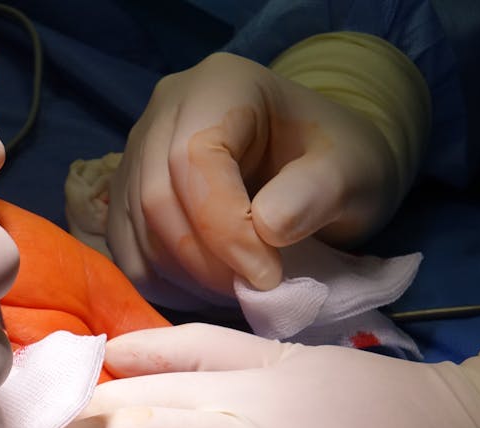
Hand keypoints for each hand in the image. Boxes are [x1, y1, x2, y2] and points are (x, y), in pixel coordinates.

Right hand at [107, 51, 401, 304]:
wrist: (320, 165)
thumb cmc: (338, 162)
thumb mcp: (354, 170)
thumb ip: (318, 192)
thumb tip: (267, 228)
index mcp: (220, 86)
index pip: (193, 159)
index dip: (224, 227)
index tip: (268, 275)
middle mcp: (164, 112)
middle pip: (156, 197)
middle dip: (203, 259)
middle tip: (253, 290)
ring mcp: (137, 154)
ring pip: (135, 229)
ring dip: (184, 276)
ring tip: (238, 290)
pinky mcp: (127, 196)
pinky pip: (125, 250)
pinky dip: (162, 283)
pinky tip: (207, 290)